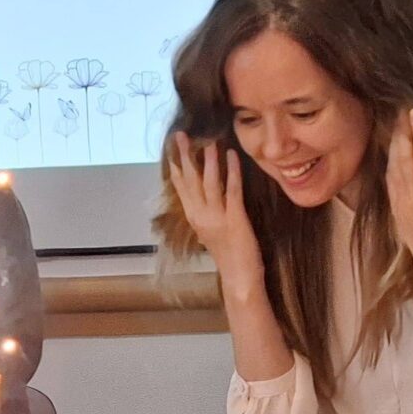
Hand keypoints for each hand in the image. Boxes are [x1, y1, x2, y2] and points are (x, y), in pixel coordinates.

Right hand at [166, 133, 264, 288]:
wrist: (239, 278)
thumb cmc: (229, 257)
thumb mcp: (210, 233)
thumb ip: (205, 215)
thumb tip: (202, 199)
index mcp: (194, 218)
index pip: (181, 187)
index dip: (176, 166)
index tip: (172, 148)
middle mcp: (200, 216)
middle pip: (190, 181)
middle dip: (185, 156)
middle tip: (181, 135)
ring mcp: (216, 217)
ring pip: (209, 183)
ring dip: (208, 160)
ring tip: (208, 141)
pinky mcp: (235, 219)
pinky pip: (232, 190)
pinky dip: (232, 171)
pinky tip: (232, 156)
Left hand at [382, 107, 412, 297]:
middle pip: (404, 157)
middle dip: (402, 132)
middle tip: (401, 113)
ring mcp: (403, 204)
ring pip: (393, 168)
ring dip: (394, 146)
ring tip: (396, 127)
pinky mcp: (396, 212)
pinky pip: (390, 182)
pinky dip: (390, 165)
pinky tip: (392, 154)